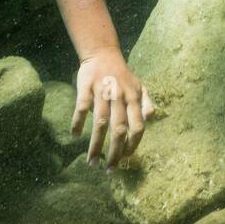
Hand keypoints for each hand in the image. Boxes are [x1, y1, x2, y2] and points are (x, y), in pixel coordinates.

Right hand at [73, 49, 154, 168]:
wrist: (103, 53)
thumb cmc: (122, 74)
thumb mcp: (139, 86)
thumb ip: (147, 103)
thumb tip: (150, 120)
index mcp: (134, 98)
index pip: (138, 127)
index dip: (133, 145)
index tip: (126, 159)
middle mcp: (119, 96)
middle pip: (119, 129)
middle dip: (114, 153)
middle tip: (109, 170)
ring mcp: (102, 92)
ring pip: (100, 123)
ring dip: (95, 145)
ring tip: (92, 162)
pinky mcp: (86, 87)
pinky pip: (81, 108)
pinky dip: (77, 122)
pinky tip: (75, 136)